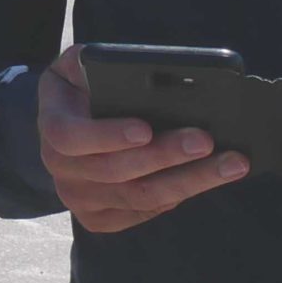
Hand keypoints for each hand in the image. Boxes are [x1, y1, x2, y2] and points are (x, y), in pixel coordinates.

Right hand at [39, 44, 247, 231]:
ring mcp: (77, 196)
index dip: (107, 136)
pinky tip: (204, 179)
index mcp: (52, 122)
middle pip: (115, 171)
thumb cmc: (84, 87)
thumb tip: (144, 70)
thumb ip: (103, 65)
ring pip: (138, 197)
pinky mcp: (97, 218)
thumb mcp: (83, 64)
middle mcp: (58, 166)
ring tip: (230, 164)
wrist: (67, 121)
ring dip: (188, 181)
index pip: (70, 136)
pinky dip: (178, 197)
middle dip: (165, 156)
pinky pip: (143, 212)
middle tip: (206, 141)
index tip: (145, 128)